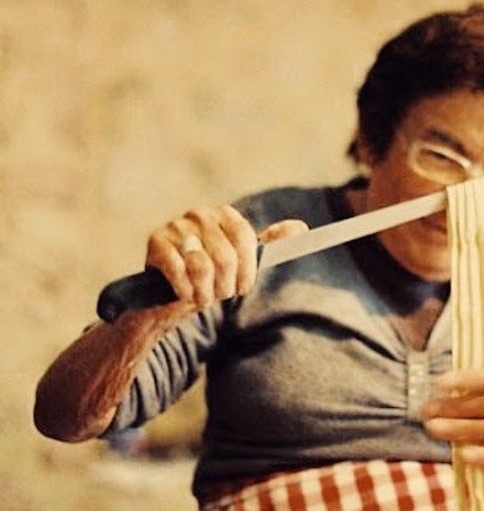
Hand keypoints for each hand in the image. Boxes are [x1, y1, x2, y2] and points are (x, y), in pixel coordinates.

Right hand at [145, 205, 307, 310]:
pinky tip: (185, 294)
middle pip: (226, 256)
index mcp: (225, 215)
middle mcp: (200, 214)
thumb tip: (301, 228)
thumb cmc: (213, 276)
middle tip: (220, 295)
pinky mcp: (156, 242)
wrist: (172, 294)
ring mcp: (176, 226)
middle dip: (226, 286)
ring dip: (205, 292)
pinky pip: (179, 272)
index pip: (245, 239)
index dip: (247, 269)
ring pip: (202, 267)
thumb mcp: (244, 260)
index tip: (243, 287)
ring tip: (203, 296)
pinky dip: (186, 292)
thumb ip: (270, 243)